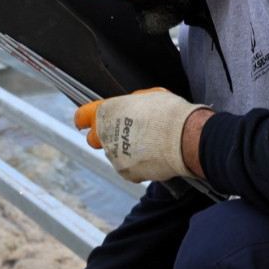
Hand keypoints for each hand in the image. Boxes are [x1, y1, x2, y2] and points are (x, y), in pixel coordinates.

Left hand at [74, 88, 210, 182]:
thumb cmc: (170, 113)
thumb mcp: (147, 96)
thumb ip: (130, 104)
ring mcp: (114, 155)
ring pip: (114, 155)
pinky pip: (128, 170)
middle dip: (104, 138)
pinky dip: (138, 166)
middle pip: (94, 140)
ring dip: (126, 152)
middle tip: (122, 136)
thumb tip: (129, 108)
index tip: (83, 123)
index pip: (82, 116)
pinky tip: (153, 158)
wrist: (185, 137)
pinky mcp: (125, 172)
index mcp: (107, 111)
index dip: (83, 119)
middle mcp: (105, 134)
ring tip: (150, 146)